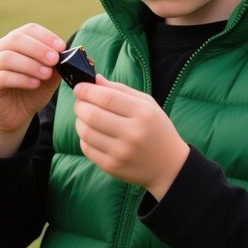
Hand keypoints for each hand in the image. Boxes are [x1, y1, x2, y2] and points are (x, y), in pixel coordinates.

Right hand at [0, 24, 65, 154]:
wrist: (16, 114)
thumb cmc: (33, 90)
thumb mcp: (49, 77)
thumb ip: (56, 65)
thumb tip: (69, 54)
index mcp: (15, 41)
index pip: (29, 29)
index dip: (46, 36)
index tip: (61, 47)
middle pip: (16, 39)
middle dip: (38, 49)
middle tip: (55, 60)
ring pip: (8, 57)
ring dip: (30, 64)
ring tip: (46, 74)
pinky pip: (2, 76)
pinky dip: (21, 79)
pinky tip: (35, 84)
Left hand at [72, 75, 189, 199]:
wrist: (169, 166)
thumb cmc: (156, 129)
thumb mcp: (147, 104)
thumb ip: (120, 90)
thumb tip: (95, 80)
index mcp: (143, 113)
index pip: (106, 97)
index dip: (87, 91)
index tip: (79, 87)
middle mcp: (132, 133)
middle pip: (92, 114)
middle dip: (80, 105)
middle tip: (80, 102)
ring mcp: (121, 152)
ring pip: (86, 132)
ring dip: (80, 121)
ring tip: (85, 117)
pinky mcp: (112, 167)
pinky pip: (87, 148)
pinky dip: (84, 138)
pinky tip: (92, 134)